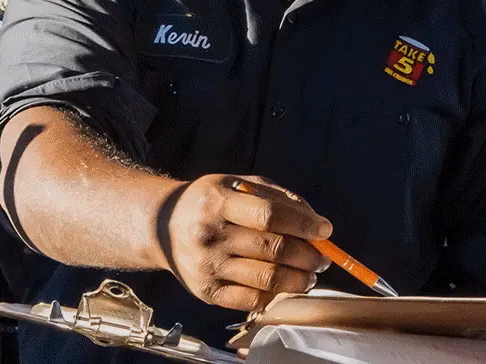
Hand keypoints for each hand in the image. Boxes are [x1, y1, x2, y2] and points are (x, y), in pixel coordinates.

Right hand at [163, 174, 333, 311]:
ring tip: (310, 275)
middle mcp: (210, 235)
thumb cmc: (208, 202)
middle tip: (323, 258)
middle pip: (273, 249)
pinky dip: (276, 295)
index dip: (303, 225)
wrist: (161, 226)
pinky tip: (284, 286)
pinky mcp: (207, 292)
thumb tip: (313, 220)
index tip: (324, 230)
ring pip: (268, 279)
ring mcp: (208, 266)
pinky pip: (252, 300)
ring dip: (299, 279)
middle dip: (308, 256)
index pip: (270, 216)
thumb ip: (277, 196)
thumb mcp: (237, 184)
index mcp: (218, 201)